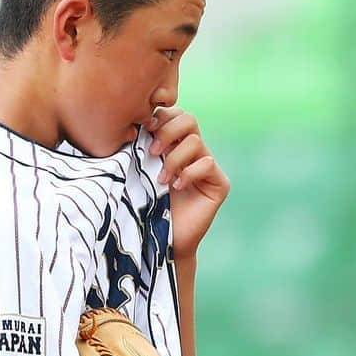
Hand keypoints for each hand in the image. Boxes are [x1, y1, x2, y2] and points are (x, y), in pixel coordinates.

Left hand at [144, 106, 229, 259]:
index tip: (142, 132)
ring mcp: (209, 167)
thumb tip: (135, 122)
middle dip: (167, 131)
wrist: (160, 240)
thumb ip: (142, 147)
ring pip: (195, 141)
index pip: (174, 115)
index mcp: (174, 144)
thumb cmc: (145, 205)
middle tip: (152, 152)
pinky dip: (188, 173)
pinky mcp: (220, 183)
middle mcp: (194, 152)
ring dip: (174, 158)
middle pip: (189, 119)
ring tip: (161, 178)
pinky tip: (176, 187)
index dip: (160, 118)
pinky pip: (206, 164)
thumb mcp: (139, 170)